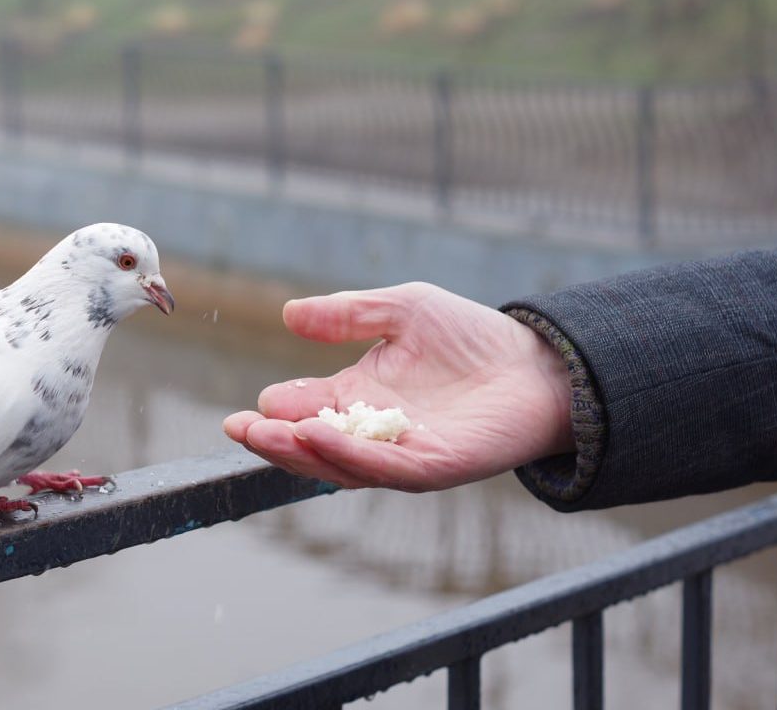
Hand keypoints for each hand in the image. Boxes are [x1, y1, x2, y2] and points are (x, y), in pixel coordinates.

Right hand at [223, 283, 572, 490]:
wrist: (539, 363)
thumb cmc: (472, 336)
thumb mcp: (402, 310)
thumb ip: (348, 313)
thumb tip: (289, 313)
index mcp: (359, 396)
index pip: (305, 408)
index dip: (278, 409)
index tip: (252, 407)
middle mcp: (373, 431)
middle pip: (311, 445)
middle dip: (272, 440)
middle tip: (238, 429)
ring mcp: (401, 453)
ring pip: (338, 464)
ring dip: (299, 451)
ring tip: (266, 434)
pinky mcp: (433, 465)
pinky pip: (383, 467)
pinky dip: (347, 454)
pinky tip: (319, 435)